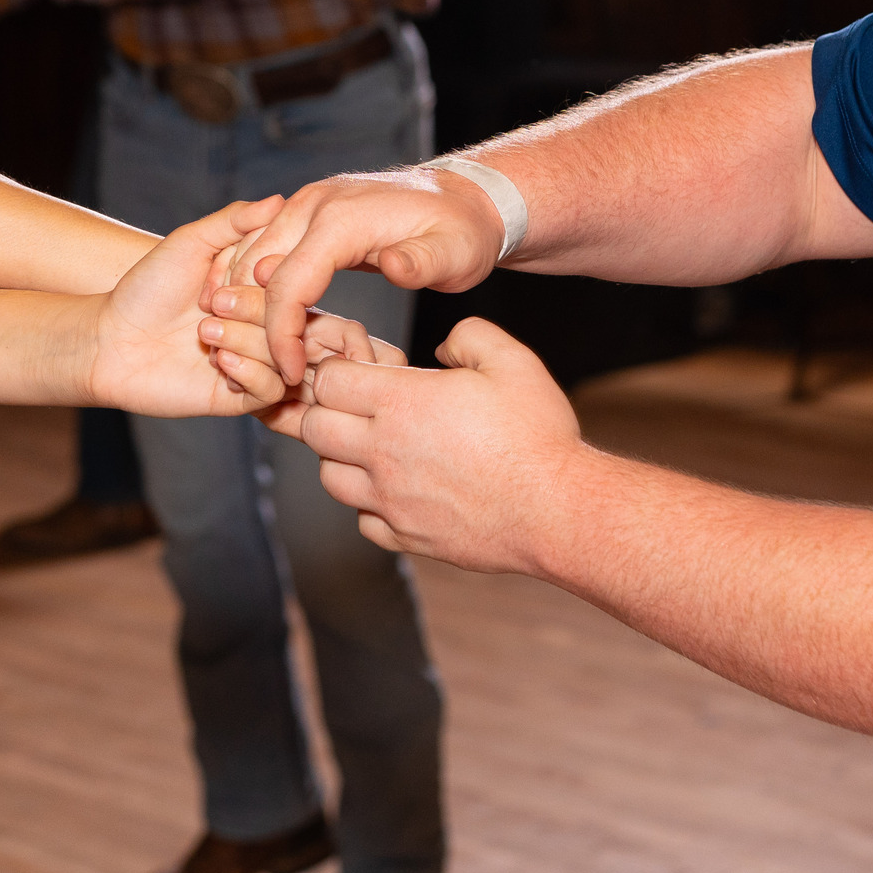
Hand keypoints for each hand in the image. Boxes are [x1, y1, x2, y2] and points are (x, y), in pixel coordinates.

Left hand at [94, 198, 381, 417]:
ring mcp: (252, 362)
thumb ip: (235, 221)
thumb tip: (280, 199)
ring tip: (205, 332)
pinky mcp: (237, 396)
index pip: (295, 283)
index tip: (226, 274)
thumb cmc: (146, 288)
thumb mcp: (190, 243)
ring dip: (247, 340)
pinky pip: (272, 390)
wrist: (109, 339)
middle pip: (295, 320)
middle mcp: (261, 325)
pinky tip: (218, 360)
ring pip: (285, 356)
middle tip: (211, 305)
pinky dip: (251, 373)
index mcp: (257, 289)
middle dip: (256, 310)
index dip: (269, 277)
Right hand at [214, 167, 505, 381]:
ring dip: (248, 304)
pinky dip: (257, 287)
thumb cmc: (461, 230)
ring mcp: (305, 205)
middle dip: (253, 323)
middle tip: (273, 369)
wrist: (462, 196)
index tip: (291, 374)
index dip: (280, 336)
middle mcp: (312, 204)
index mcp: (342, 218)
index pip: (286, 283)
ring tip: (271, 351)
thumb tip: (392, 266)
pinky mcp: (305, 214)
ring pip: (248, 259)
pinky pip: (262, 250)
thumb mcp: (454, 252)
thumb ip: (422, 263)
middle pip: (254, 271)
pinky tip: (272, 322)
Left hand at [285, 318, 584, 572]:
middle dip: (330, 412)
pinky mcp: (407, 536)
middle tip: (363, 410)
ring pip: (329, 478)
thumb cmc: (538, 436)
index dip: (341, 370)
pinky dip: (371, 505)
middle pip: (315, 429)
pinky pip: (363, 521)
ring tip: (380, 449)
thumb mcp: (511, 361)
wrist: (558, 510)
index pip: (329, 380)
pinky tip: (400, 490)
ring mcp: (392, 500)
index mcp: (403, 403)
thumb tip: (443, 348)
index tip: (367, 374)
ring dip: (344, 459)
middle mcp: (385, 452)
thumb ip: (469, 337)